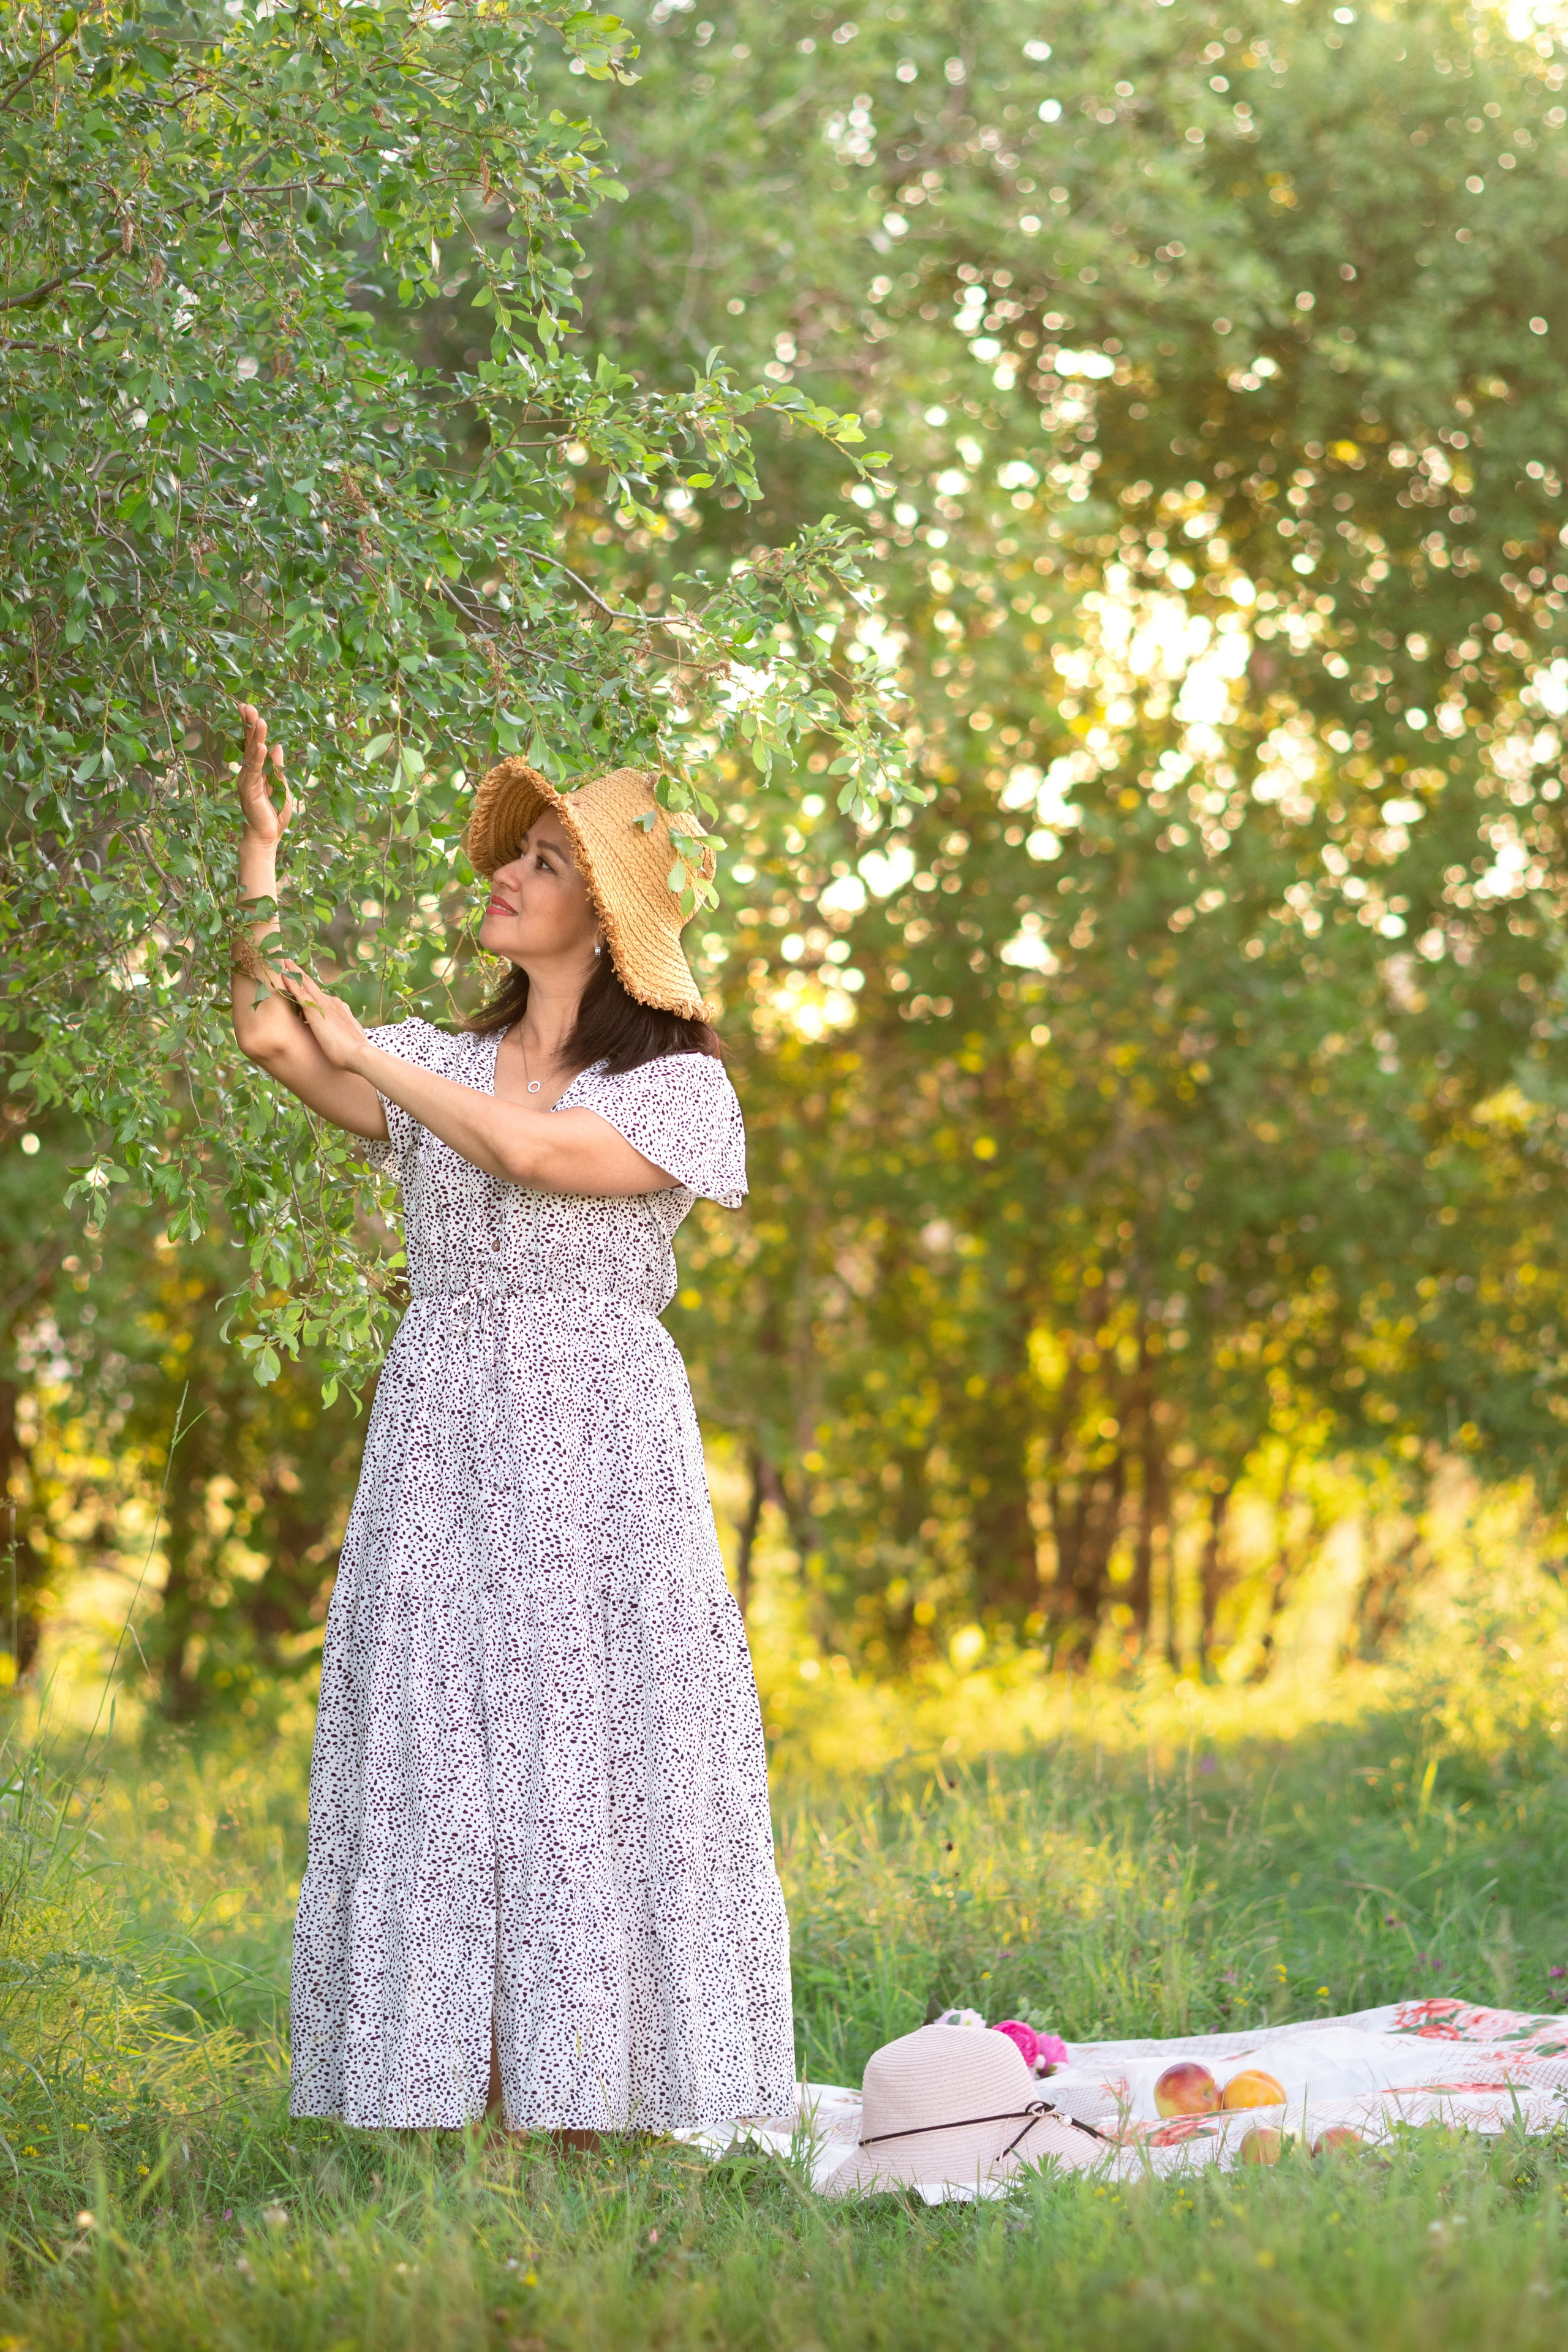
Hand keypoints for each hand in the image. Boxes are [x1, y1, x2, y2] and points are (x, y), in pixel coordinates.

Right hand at [236, 703, 294, 845]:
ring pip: (251, 755)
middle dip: (249, 725)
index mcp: (259, 771)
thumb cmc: (274, 814)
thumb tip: (277, 746)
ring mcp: (247, 781)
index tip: (250, 710)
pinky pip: (254, 772)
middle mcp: (250, 773)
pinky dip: (257, 758)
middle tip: (247, 706)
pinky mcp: (249, 791)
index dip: (252, 728)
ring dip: (255, 737)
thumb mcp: (282, 786)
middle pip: (249, 744)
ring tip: (259, 720)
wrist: (268, 836)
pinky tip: (260, 745)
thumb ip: (277, 767)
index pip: (254, 744)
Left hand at [276, 965, 370, 1072]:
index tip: (301, 979)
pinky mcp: (314, 1011)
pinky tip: (282, 975)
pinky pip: (299, 993)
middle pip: (311, 984)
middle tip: (288, 962)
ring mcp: (322, 1004)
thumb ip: (339, 1031)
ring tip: (283, 963)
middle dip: (299, 973)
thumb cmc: (353, 1052)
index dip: (309, 986)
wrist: (358, 1053)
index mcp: (338, 1007)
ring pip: (304, 984)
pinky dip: (291, 983)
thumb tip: (336, 1035)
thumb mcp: (345, 1037)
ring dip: (293, 973)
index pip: (319, 995)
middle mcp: (331, 1001)